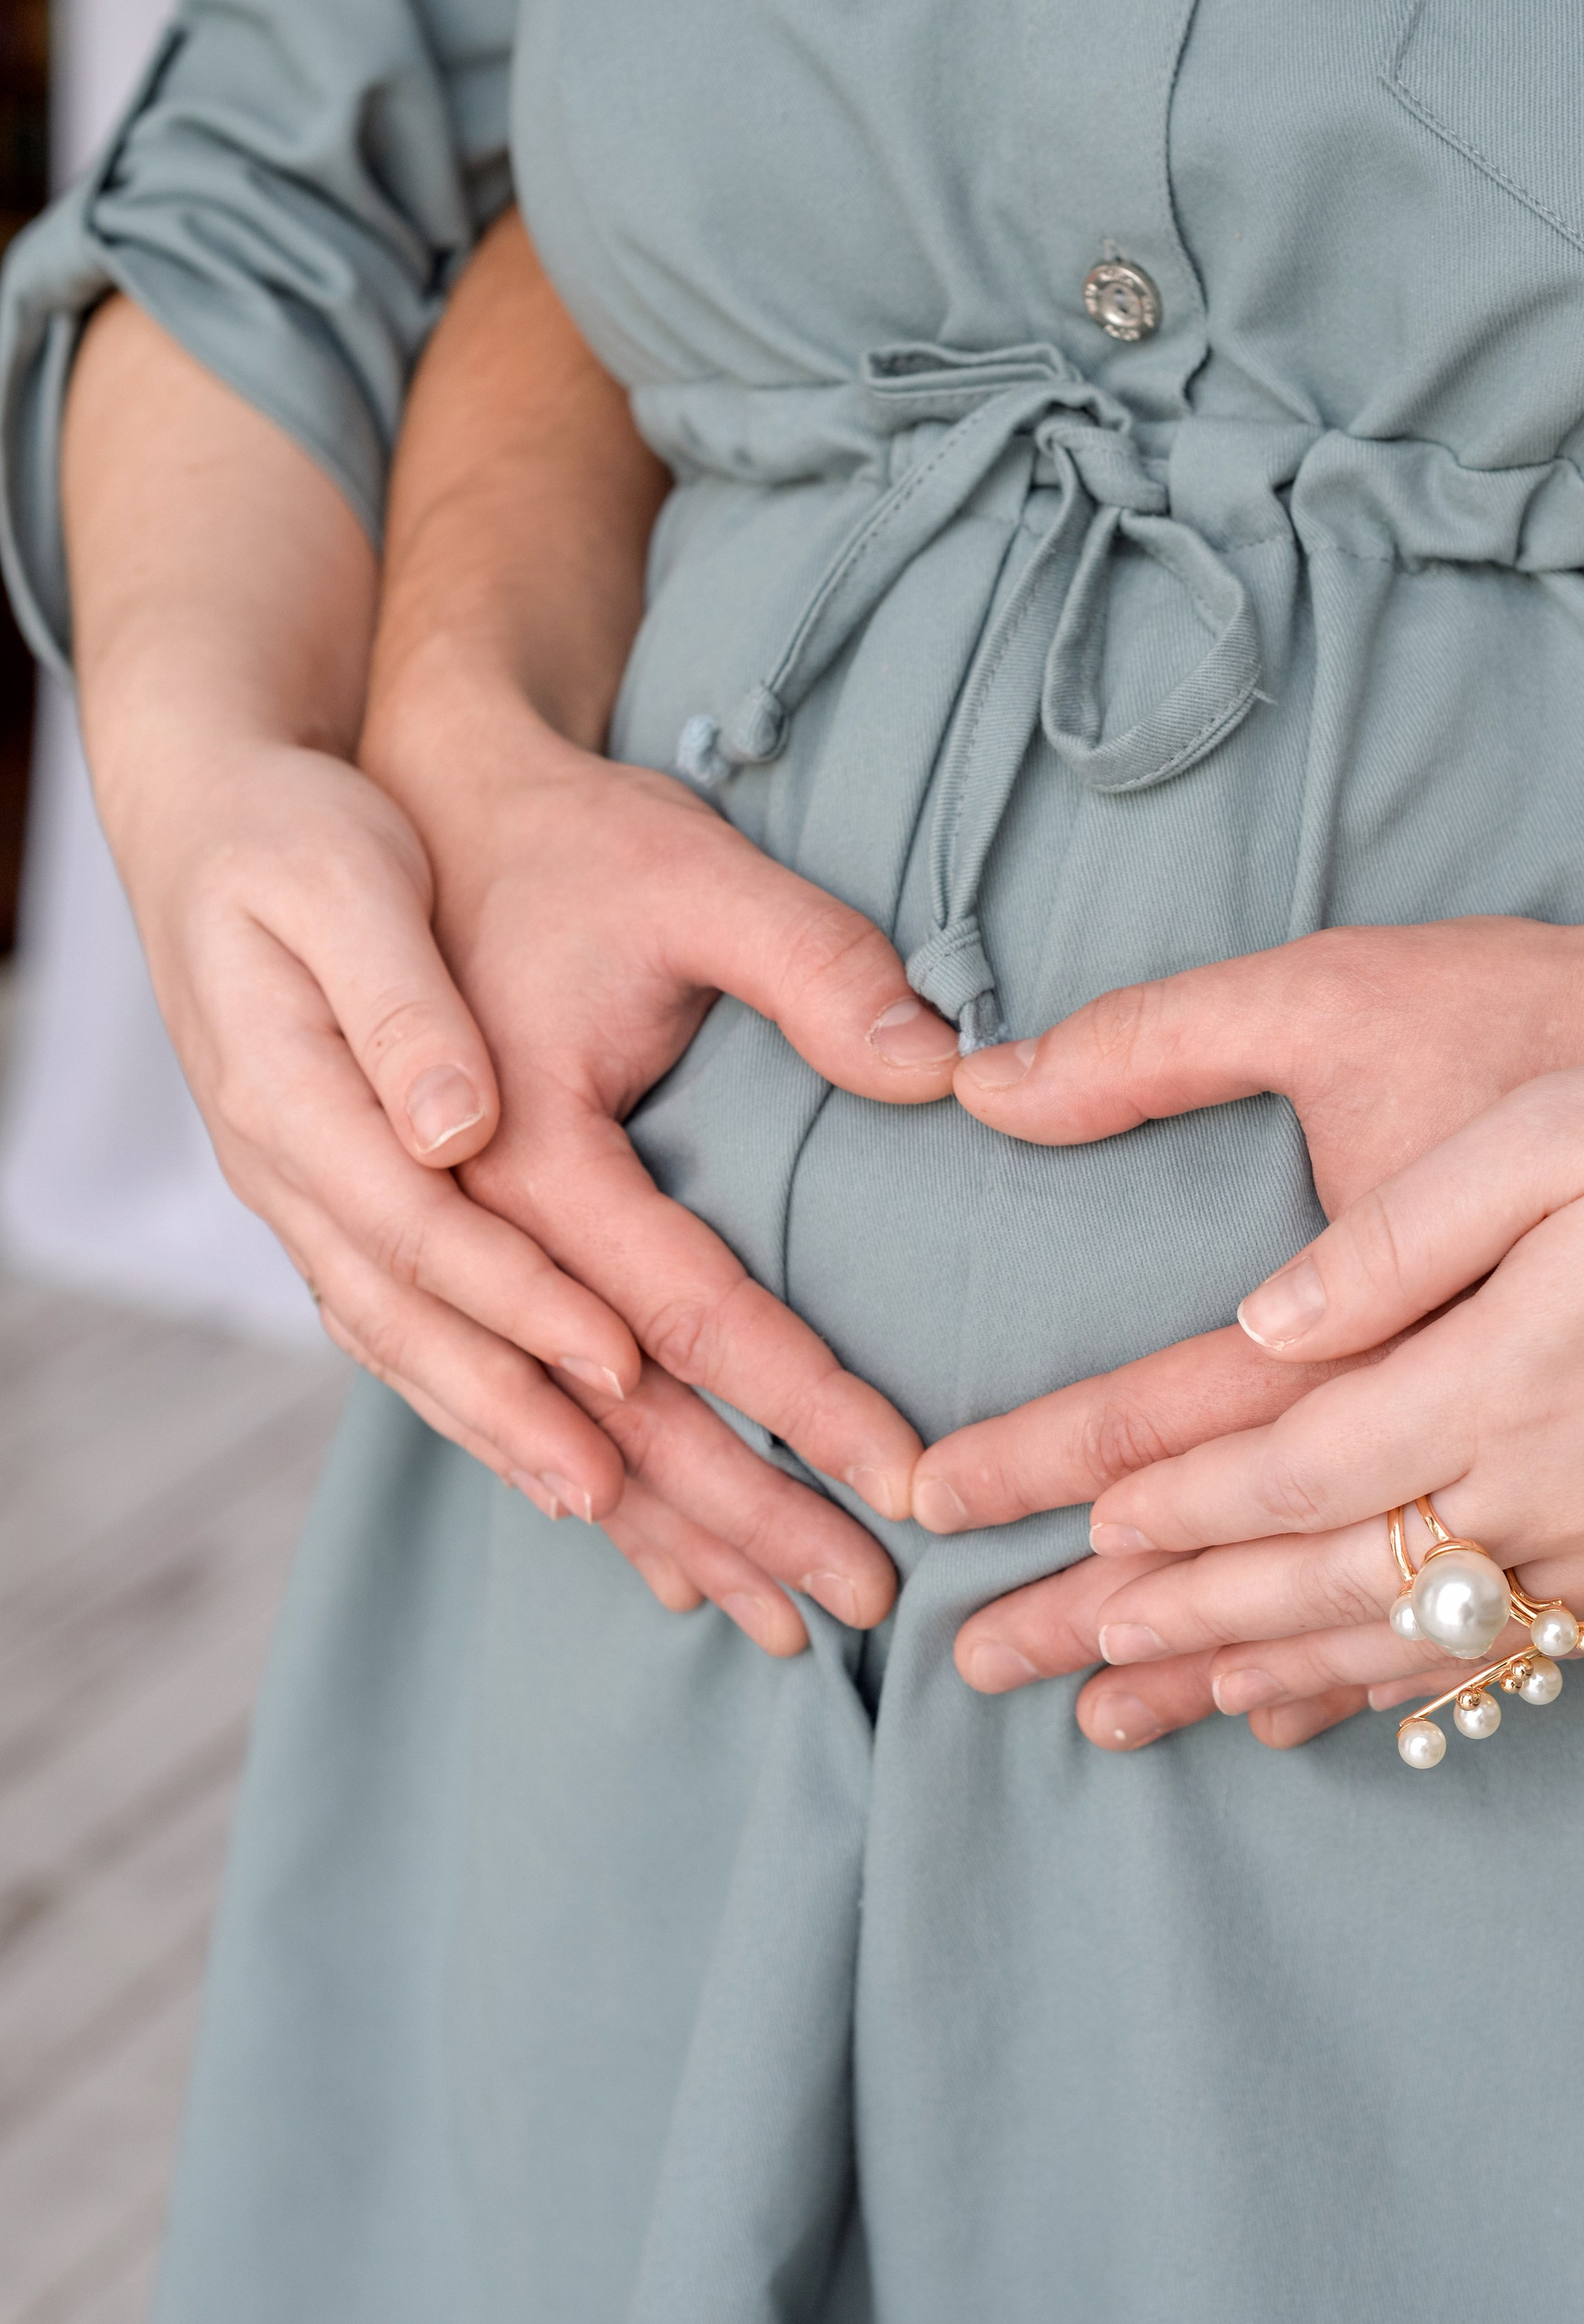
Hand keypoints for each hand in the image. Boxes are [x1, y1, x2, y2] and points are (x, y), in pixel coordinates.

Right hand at [122, 731, 653, 1523]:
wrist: (215, 814)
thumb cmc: (297, 830)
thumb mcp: (343, 877)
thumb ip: (398, 1000)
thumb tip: (453, 1125)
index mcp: (289, 1089)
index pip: (413, 1227)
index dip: (519, 1303)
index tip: (624, 1363)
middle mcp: (281, 1168)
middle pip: (403, 1321)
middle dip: (517, 1416)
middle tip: (628, 1498)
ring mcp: (298, 1197)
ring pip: (394, 1343)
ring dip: (494, 1431)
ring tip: (604, 1509)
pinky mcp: (328, 1201)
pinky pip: (392, 1325)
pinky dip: (462, 1397)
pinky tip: (535, 1449)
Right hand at [370, 679, 962, 1645]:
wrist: (395, 815)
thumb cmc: (560, 843)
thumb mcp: (691, 873)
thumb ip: (813, 965)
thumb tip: (939, 1070)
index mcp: (517, 1146)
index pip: (681, 1313)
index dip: (800, 1400)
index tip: (904, 1478)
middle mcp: (448, 1225)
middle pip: (608, 1418)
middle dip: (744, 1516)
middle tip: (865, 1601)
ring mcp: (411, 1256)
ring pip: (540, 1437)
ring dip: (661, 1534)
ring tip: (775, 1622)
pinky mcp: (413, 1258)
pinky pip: (485, 1405)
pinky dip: (573, 1485)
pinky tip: (643, 1550)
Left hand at [919, 873, 1583, 1744]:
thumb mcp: (1565, 1134)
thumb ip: (1402, 1232)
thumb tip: (1267, 1316)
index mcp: (1504, 1374)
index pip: (1282, 1464)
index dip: (1155, 1503)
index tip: (1047, 1520)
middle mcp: (1551, 1492)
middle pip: (1308, 1581)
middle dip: (1144, 1622)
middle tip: (1011, 1656)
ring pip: (1390, 1646)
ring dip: (1237, 1679)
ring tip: (1114, 1715)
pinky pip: (1497, 1665)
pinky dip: (1383, 1696)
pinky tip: (1307, 1717)